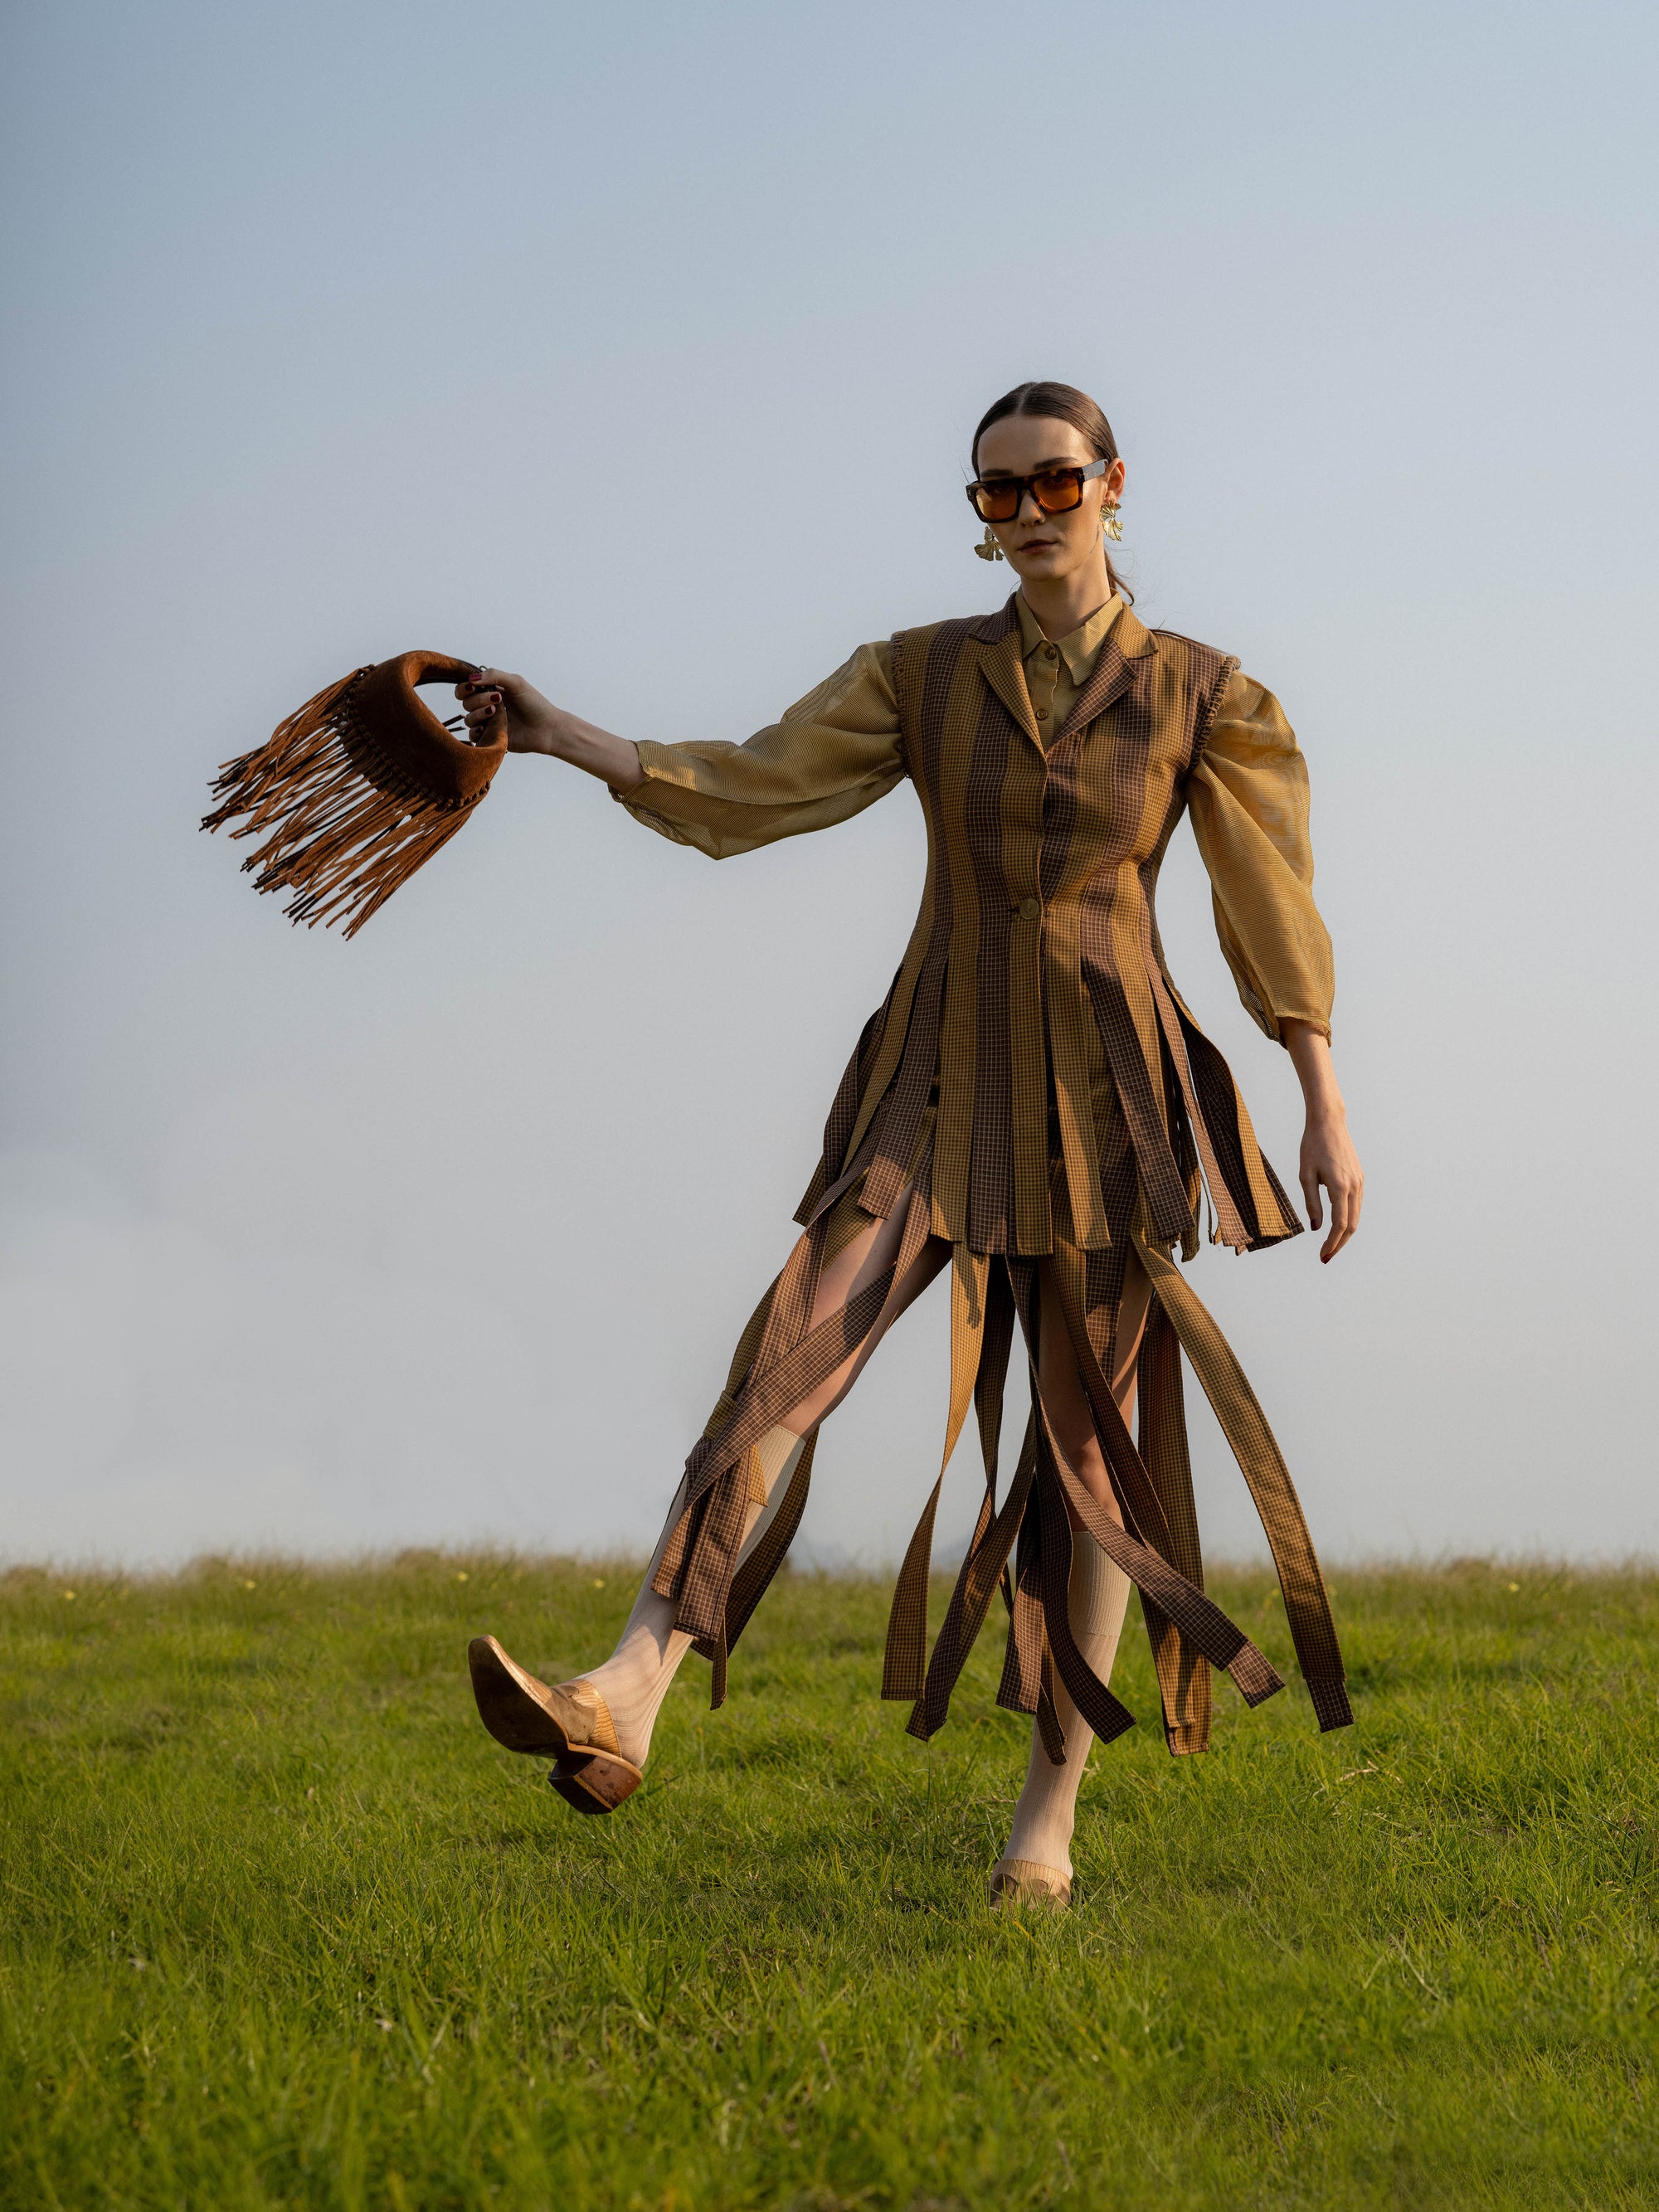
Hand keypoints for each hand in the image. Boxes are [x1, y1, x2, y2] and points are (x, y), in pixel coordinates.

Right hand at [455, 667, 560, 753]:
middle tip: (498, 700)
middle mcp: (487, 706)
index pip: (466, 688)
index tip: (473, 687)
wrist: (547, 729)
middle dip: (477, 699)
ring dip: (479, 714)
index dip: (464, 687)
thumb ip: (494, 675)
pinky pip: (473, 736)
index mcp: (491, 691)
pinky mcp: (492, 738)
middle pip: (466, 703)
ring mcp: (489, 723)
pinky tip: (487, 728)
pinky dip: (477, 731)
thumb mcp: (516, 683)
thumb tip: (471, 679)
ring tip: (496, 713)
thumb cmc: (535, 704)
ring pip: (469, 719)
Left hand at [1299, 1109, 1363, 1261]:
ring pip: (1356, 1216)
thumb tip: (1316, 1228)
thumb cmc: (1312, 1146)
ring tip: (1330, 1245)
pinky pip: (1357, 1205)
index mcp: (1339, 1186)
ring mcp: (1360, 1182)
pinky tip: (1337, 1226)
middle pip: (1351, 1225)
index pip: (1339, 1224)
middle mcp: (1354, 1186)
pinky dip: (1349, 1219)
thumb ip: (1311, 1202)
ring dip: (1345, 1234)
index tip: (1322, 1256)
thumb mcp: (1305, 1175)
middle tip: (1326, 1257)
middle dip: (1339, 1244)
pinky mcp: (1360, 1178)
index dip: (1331, 1243)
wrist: (1329, 1122)